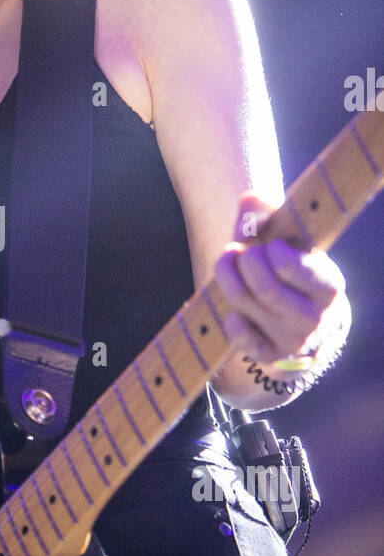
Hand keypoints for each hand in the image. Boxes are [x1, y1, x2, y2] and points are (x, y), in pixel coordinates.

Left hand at [213, 192, 347, 364]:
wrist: (300, 320)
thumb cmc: (289, 269)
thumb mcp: (286, 240)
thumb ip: (268, 215)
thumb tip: (250, 199)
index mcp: (329, 287)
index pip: (301, 271)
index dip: (277, 254)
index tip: (271, 245)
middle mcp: (316, 318)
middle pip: (267, 289)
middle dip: (245, 262)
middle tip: (239, 251)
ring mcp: (293, 341)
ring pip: (247, 306)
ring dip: (228, 279)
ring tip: (226, 262)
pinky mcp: (271, 356)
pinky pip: (243, 340)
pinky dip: (232, 321)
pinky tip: (233, 309)